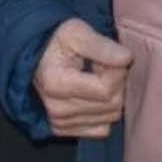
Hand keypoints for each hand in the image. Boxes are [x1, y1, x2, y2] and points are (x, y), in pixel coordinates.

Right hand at [34, 19, 133, 137]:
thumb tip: (126, 58)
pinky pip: (102, 129)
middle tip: (102, 65)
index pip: (107, 88)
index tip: (107, 56)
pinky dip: (104, 111)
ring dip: (112, 96)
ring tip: (95, 78)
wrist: (35, 57)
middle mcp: (57, 110)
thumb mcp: (76, 31)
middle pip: (112, 104)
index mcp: (57, 84)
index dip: (117, 69)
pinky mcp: (64, 130)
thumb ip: (101, 46)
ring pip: (111, 117)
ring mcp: (60, 123)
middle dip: (116, 82)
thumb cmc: (56, 41)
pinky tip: (93, 94)